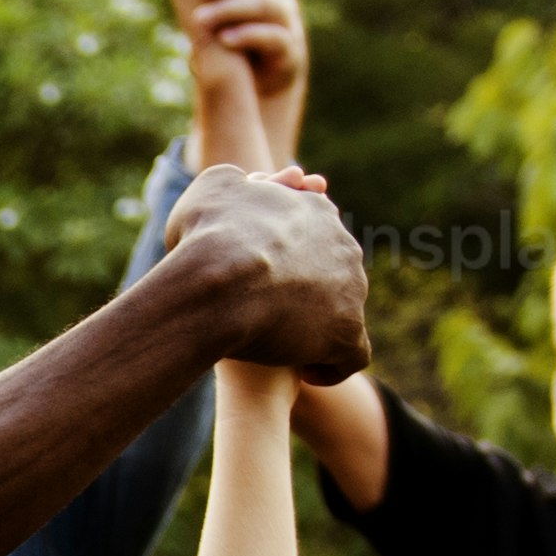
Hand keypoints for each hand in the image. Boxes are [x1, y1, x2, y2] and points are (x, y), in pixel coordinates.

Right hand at [148, 161, 371, 386]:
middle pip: (333, 270)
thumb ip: (232, 184)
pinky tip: (304, 371)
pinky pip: (351, 354)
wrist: (217, 284)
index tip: (265, 271)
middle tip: (272, 310)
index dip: (289, 252)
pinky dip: (331, 365)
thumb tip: (247, 183)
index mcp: (315, 209)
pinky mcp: (346, 331)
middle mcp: (343, 244)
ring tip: (283, 343)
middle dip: (308, 289)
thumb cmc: (203, 239)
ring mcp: (351, 288)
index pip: (313, 229)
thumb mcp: (211, 191)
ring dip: (317, 326)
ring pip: (343, 311)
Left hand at [167, 0, 310, 132]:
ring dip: (231, 8)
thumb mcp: (216, 1)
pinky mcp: (289, 49)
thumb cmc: (234, 29)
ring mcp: (286, 20)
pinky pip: (274, 37)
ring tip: (200, 19)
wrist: (259, 77)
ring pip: (267, 3)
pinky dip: (248, 35)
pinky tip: (223, 39)